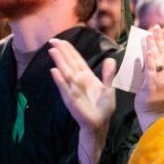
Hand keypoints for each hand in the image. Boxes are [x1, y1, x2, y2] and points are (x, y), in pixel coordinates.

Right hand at [48, 37, 117, 163]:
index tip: (62, 40)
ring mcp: (73, 89)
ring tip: (53, 50)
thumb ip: (108, 74)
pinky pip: (65, 87)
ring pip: (65, 72)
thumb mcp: (108, 88)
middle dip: (62, 52)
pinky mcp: (71, 99)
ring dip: (59, 61)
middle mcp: (78, 81)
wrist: (100, 123)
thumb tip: (110, 59)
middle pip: (69, 63)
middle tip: (53, 40)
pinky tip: (54, 71)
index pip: (77, 60)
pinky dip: (60, 80)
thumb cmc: (103, 107)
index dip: (70, 50)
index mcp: (87, 77)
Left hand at [134, 25, 163, 132]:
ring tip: (149, 33)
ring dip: (154, 44)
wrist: (155, 113)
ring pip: (159, 57)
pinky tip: (148, 49)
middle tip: (156, 26)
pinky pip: (151, 68)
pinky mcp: (153, 83)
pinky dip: (149, 58)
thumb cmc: (157, 96)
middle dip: (160, 38)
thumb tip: (155, 51)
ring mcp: (163, 78)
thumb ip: (161, 66)